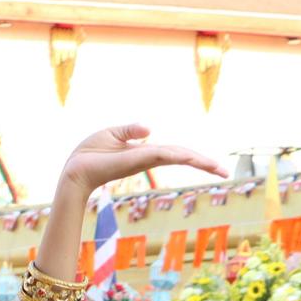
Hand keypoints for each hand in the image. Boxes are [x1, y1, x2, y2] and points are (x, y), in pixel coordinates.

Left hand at [58, 125, 224, 199]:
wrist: (74, 169)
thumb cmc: (89, 154)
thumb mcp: (113, 135)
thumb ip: (131, 131)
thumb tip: (151, 129)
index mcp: (144, 152)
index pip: (174, 152)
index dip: (192, 155)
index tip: (209, 163)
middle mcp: (148, 158)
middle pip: (183, 156)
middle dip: (204, 163)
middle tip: (225, 171)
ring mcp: (144, 160)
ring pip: (178, 156)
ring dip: (200, 162)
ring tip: (220, 169)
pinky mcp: (137, 161)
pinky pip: (163, 155)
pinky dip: (179, 155)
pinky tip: (194, 158)